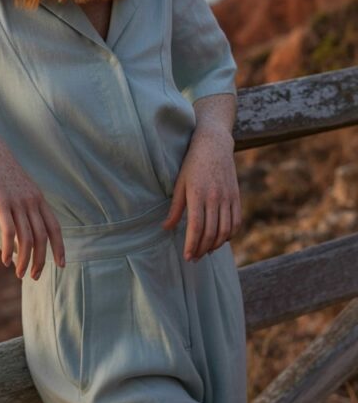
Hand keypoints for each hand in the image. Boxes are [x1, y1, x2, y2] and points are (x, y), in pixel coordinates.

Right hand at [0, 129, 65, 279]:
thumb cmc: (1, 172)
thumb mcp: (19, 188)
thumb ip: (25, 206)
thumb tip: (24, 229)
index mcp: (39, 199)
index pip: (55, 228)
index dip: (59, 247)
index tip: (61, 265)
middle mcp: (32, 201)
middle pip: (42, 238)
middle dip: (40, 261)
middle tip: (34, 277)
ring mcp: (18, 202)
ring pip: (27, 239)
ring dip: (24, 260)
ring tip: (19, 274)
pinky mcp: (1, 203)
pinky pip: (9, 232)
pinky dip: (8, 249)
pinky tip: (4, 260)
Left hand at [161, 126, 241, 260]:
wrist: (214, 144)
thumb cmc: (192, 163)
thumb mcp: (179, 183)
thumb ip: (175, 207)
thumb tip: (166, 228)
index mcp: (197, 194)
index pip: (196, 226)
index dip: (192, 244)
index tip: (187, 256)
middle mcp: (215, 197)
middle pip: (211, 232)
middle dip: (202, 249)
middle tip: (194, 258)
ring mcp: (228, 197)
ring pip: (225, 230)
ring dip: (216, 245)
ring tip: (206, 251)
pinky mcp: (236, 196)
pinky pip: (236, 222)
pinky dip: (230, 235)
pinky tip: (221, 240)